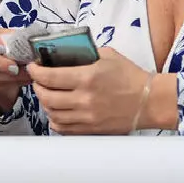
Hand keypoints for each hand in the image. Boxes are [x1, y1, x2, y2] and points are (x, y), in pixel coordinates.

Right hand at [0, 20, 30, 111]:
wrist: (1, 56)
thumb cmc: (2, 40)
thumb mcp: (6, 34)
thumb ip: (10, 39)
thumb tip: (22, 46)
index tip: (3, 48)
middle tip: (15, 67)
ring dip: (5, 77)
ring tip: (24, 75)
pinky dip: (3, 85)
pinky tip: (17, 81)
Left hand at [28, 47, 148, 134]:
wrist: (150, 101)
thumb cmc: (130, 76)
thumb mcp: (107, 55)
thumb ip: (84, 53)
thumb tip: (62, 52)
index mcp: (87, 78)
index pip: (49, 77)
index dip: (35, 72)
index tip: (33, 68)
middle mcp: (85, 99)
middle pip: (47, 97)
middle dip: (37, 87)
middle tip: (38, 81)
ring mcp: (87, 117)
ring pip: (52, 114)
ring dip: (45, 104)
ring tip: (47, 95)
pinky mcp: (92, 130)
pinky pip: (64, 128)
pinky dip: (55, 120)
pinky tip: (57, 111)